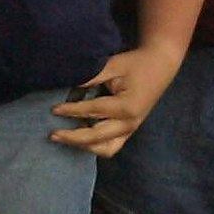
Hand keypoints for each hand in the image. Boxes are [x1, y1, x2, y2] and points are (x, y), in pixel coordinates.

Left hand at [48, 42, 184, 157]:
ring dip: (84, 146)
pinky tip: (78, 136)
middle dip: (73, 138)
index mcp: (126, 107)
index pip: (93, 112)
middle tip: (52, 134)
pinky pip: (111, 146)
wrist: (160, 66)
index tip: (53, 110)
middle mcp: (130, 123)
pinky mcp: (130, 131)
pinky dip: (94, 145)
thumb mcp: (113, 65)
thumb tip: (67, 85)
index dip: (71, 111)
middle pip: (96, 138)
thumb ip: (91, 77)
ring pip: (105, 149)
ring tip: (65, 137)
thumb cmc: (136, 63)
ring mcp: (131, 130)